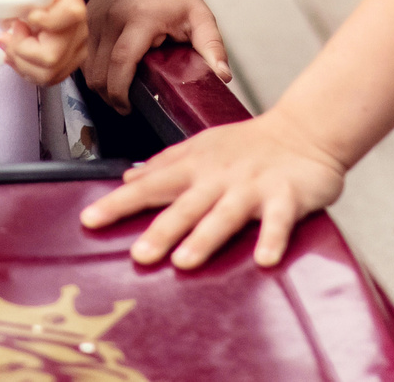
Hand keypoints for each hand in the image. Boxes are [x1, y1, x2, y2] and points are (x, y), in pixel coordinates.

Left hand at [0, 0, 84, 86]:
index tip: (27, 18)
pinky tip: (17, 55)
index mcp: (71, 2)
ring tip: (8, 45)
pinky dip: (25, 70)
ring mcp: (77, 51)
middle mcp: (80, 29)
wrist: (34, 2)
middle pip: (52, 55)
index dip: (48, 21)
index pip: (71, 15)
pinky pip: (45, 79)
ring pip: (47, 73)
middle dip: (20, 49)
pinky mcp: (68, 66)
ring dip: (19, 62)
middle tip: (5, 37)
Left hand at [79, 111, 345, 267]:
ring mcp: (253, 187)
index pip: (150, 186)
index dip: (119, 203)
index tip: (89, 221)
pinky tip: (265, 260)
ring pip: (225, 214)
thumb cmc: (249, 144)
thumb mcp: (201, 147)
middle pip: (185, 205)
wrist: (304, 130)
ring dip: (205, 237)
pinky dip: (273, 238)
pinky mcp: (286, 196)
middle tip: (138, 255)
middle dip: (162, 229)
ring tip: (185, 262)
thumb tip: (127, 178)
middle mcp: (219, 177)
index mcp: (196, 167)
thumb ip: (165, 164)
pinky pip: (280, 221)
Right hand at [82, 0, 230, 110]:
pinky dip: (93, 68)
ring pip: (86, 65)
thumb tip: (223, 77)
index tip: (129, 107)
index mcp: (140, 19)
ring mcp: (95, 16)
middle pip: (99, 71)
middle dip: (109, 95)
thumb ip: (212, 47)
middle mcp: (112, 18)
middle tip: (126, 104)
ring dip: (99, 84)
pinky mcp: (87, 17)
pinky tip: (109, 72)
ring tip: (118, 90)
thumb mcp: (201, 18)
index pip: (121, 62)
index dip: (120, 91)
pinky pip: (83, 53)